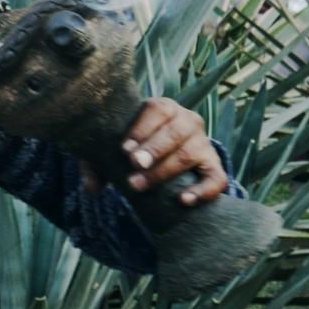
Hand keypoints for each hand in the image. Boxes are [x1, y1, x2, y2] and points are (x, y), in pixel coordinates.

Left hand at [86, 97, 227, 206]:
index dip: (140, 128)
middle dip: (153, 150)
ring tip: (139, 185)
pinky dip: (203, 190)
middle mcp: (188, 121)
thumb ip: (99, 163)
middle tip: (134, 166)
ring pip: (190, 154)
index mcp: (164, 108)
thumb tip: (91, 188)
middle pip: (174, 132)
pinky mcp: (214, 166)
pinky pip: (217, 178)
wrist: (166, 154)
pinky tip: (183, 200)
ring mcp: (204, 143)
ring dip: (164, 171)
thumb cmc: (135, 147)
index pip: (156, 109)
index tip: (124, 149)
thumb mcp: (114, 150)